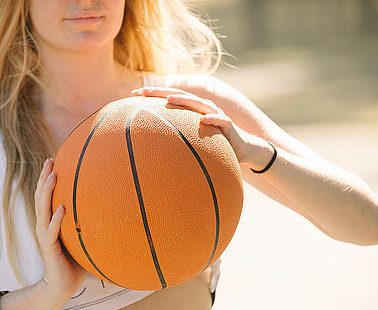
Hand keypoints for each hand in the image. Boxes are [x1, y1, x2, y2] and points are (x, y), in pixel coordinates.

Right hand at [34, 158, 86, 304]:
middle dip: (45, 177)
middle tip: (50, 160)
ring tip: (53, 176)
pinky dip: (56, 220)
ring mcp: (45, 236)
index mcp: (49, 222)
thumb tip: (110, 211)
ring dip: (47, 192)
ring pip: (43, 210)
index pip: (46, 196)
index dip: (48, 178)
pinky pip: (51, 232)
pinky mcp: (49, 249)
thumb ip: (87, 224)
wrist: (61, 287)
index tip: (54, 159)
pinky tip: (61, 208)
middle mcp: (44, 226)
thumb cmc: (73, 263)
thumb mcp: (80, 239)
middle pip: (40, 197)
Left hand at [132, 87, 272, 168]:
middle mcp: (202, 108)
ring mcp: (215, 114)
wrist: (244, 149)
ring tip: (168, 100)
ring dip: (184, 101)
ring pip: (198, 104)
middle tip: (142, 91)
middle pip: (179, 95)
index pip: (169, 98)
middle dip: (161, 92)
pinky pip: (220, 120)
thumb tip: (152, 149)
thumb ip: (176, 140)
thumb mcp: (192, 142)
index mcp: (192, 110)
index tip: (133, 93)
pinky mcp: (228, 125)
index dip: (153, 94)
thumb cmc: (216, 145)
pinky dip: (213, 119)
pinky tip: (203, 120)